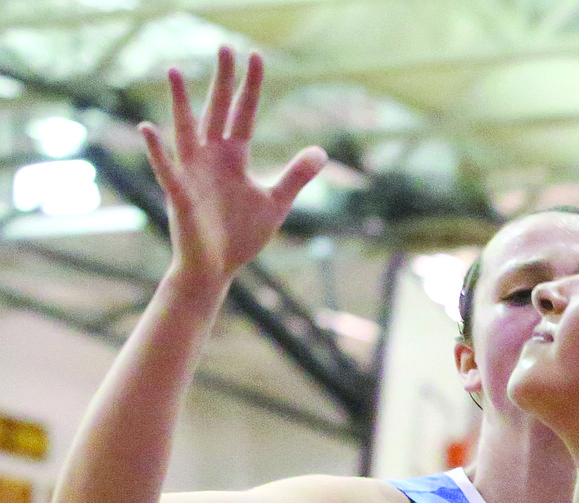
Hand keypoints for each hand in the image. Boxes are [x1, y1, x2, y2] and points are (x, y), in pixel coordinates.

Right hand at [140, 45, 326, 285]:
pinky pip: (166, 168)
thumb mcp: (276, 202)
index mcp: (234, 157)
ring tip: (176, 71)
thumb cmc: (241, 235)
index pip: (243, 114)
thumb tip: (321, 151)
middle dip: (222, 82)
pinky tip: (147, 128)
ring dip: (181, 103)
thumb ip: (296, 175)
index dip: (251, 87)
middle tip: (225, 47)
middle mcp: (211, 157)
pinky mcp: (180, 195)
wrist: (217, 268)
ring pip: (186, 131)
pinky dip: (156, 150)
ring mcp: (193, 173)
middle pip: (217, 111)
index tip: (256, 56)